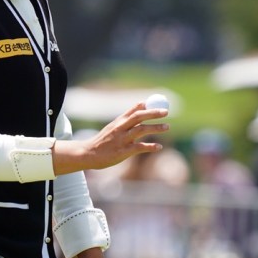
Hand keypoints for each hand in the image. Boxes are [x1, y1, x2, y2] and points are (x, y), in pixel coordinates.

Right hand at [53, 102, 168, 174]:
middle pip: (139, 117)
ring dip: (155, 128)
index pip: (134, 110)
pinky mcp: (123, 152)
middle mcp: (120, 128)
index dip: (147, 106)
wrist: (89, 154)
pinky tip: (158, 147)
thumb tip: (142, 104)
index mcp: (119, 121)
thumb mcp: (113, 126)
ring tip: (167, 127)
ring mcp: (122, 139)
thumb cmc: (104, 140)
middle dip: (153, 113)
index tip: (158, 103)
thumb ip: (127, 117)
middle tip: (166, 111)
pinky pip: (139, 147)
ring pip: (141, 130)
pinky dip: (150, 146)